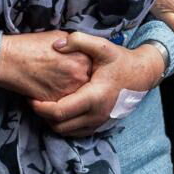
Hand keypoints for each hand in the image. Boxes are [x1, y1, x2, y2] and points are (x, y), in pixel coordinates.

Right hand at [0, 30, 92, 101]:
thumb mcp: (59, 37)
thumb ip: (76, 46)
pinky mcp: (55, 102)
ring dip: (72, 93)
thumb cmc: (31, 46)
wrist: (9, 59)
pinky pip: (64, 104)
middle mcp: (79, 75)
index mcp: (83, 57)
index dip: (87, 67)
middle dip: (81, 81)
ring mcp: (68, 91)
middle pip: (89, 84)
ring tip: (58, 83)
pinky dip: (59, 100)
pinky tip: (49, 90)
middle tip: (68, 77)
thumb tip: (84, 52)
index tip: (80, 67)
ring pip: (78, 96)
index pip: (95, 67)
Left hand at [30, 33, 166, 137]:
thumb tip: (56, 45)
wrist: (143, 75)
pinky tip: (60, 110)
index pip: (58, 112)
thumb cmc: (121, 60)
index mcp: (94, 97)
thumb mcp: (103, 46)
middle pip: (59, 126)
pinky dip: (64, 125)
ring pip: (66, 132)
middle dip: (43, 115)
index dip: (40, 107)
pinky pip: (76, 132)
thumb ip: (79, 41)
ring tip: (45, 104)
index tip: (30, 97)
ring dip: (52, 121)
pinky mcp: (101, 125)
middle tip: (35, 100)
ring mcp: (99, 122)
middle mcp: (96, 114)